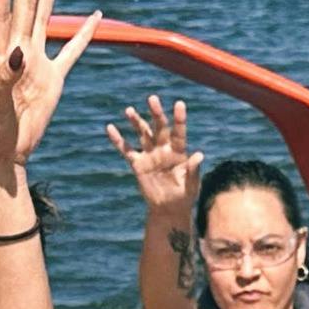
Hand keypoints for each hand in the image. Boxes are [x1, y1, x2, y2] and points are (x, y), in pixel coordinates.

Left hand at [0, 0, 99, 177]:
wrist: (2, 152)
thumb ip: (5, 78)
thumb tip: (18, 53)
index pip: (1, 9)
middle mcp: (17, 50)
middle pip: (26, 2)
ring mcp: (36, 62)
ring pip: (45, 16)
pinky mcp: (53, 78)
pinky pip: (72, 50)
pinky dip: (84, 34)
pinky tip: (94, 16)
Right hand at [107, 96, 201, 221]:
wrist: (169, 209)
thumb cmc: (184, 196)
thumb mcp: (191, 185)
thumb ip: (193, 169)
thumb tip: (198, 155)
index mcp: (179, 152)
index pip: (179, 132)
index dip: (179, 119)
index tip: (179, 103)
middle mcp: (163, 149)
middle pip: (159, 128)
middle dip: (156, 113)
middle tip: (152, 98)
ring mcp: (150, 155)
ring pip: (142, 134)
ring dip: (136, 122)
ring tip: (129, 110)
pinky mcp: (137, 164)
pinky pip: (126, 150)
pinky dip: (118, 140)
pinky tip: (110, 128)